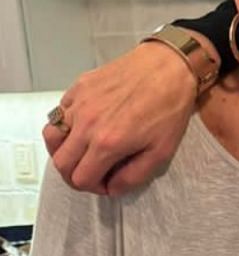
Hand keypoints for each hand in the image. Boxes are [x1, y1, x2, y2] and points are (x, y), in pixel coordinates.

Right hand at [45, 43, 198, 194]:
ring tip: (83, 152)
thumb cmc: (169, 109)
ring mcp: (78, 104)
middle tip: (93, 172)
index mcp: (107, 143)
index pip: (80, 178)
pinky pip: (59, 114)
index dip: (92, 188)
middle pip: (60, 162)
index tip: (106, 183)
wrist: (168, 67)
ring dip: (64, 151)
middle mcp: (85, 124)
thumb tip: (112, 188)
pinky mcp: (77, 88)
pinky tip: (87, 126)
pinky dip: (66, 126)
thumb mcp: (162, 151)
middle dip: (74, 174)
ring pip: (51, 137)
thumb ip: (134, 175)